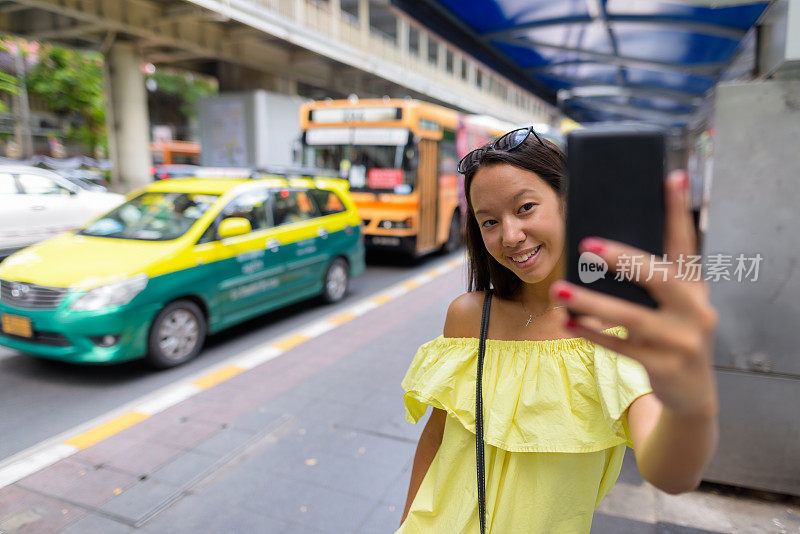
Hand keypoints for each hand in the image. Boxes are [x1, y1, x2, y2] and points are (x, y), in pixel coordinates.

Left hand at [550, 170, 718, 417]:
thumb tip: (597, 252)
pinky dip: (591, 332)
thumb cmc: (671, 336)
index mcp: (695, 287)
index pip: (687, 244)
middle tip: (586, 245)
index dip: (678, 211)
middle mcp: (695, 310)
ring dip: (591, 302)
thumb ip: (648, 283)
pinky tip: (568, 321)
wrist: (693, 394)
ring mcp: (682, 340)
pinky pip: (619, 345)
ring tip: (559, 290)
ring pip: (630, 316)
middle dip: (622, 259)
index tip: (669, 178)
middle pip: (658, 277)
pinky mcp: (664, 365)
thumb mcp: (670, 307)